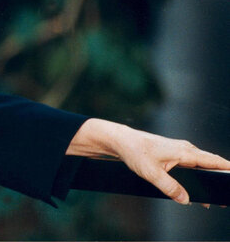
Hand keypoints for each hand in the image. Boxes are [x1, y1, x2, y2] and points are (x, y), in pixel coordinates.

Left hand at [67, 118, 229, 203]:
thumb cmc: (136, 152)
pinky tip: (195, 192)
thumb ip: (170, 187)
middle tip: (223, 197)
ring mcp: (180, 151)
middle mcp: (186, 149)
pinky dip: (197, 176)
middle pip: (211, 165)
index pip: (214, 161)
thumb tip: (186, 200)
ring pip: (201, 166)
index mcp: (185, 152)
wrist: (122, 141)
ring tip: (212, 200)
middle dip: (220, 179)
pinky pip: (192, 165)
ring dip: (207, 180)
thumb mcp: (151, 173)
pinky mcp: (174, 154)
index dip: (227, 170)